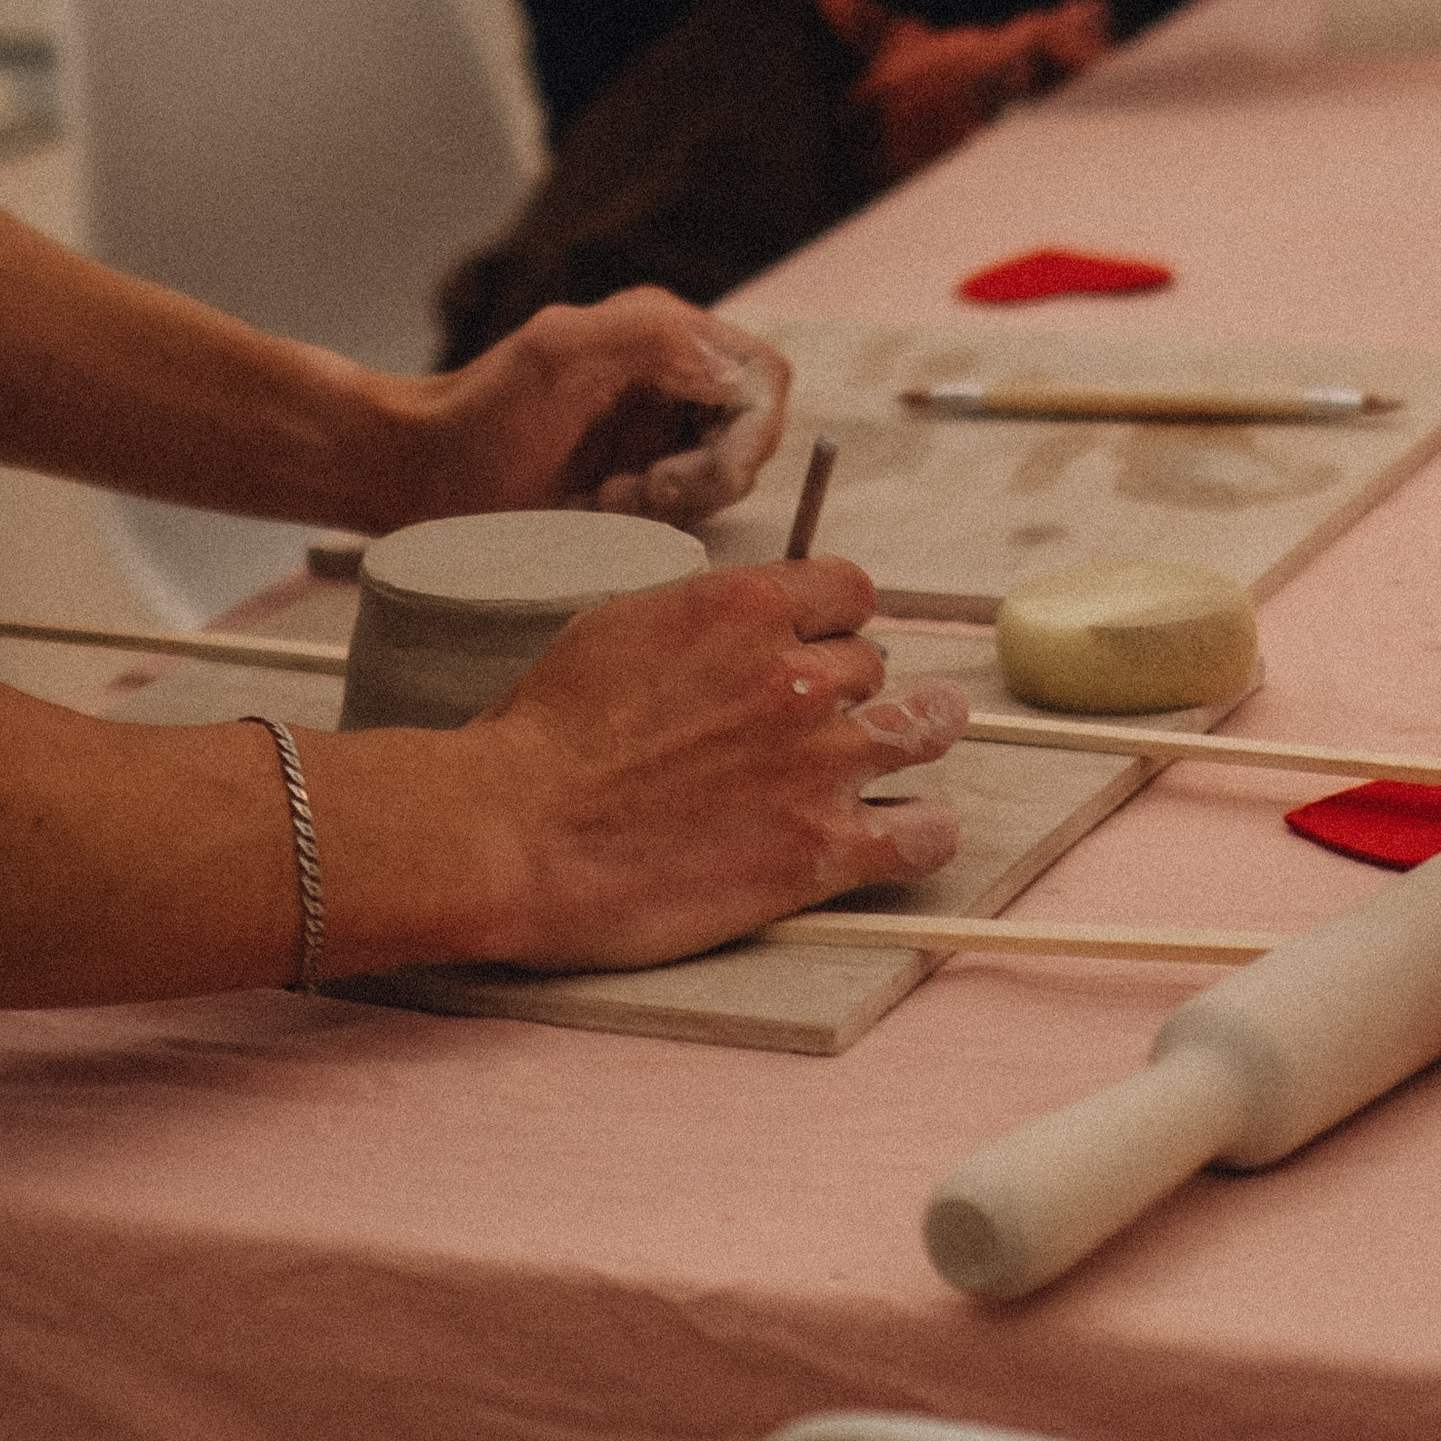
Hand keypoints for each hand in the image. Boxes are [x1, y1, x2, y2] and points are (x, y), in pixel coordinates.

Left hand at [389, 293, 790, 527]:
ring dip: (673, 503)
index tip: (678, 480)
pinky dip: (653, 519)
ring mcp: (661, 423)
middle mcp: (673, 369)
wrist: (423, 475)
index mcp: (663, 329)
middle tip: (632, 495)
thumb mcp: (557, 355)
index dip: (745, 439)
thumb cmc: (478, 417)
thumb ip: (651, 338)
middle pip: (752, 435)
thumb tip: (734, 375)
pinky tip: (598, 510)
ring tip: (602, 500)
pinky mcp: (646, 468)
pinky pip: (690, 505)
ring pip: (725, 476)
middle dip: (703, 478)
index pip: (762, 381)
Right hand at [452, 556, 966, 967]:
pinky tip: (908, 833)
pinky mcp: (821, 850)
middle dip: (851, 689)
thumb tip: (742, 623)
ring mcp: (819, 763)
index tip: (822, 645)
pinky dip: (923, 833)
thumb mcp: (621, 627)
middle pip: (875, 664)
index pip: (850, 590)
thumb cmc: (544, 734)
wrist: (516, 832)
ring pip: (924, 728)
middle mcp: (797, 674)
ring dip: (915, 736)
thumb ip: (702, 618)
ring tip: (906, 749)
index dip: (836, 620)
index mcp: (746, 605)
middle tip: (819, 722)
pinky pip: (924, 834)